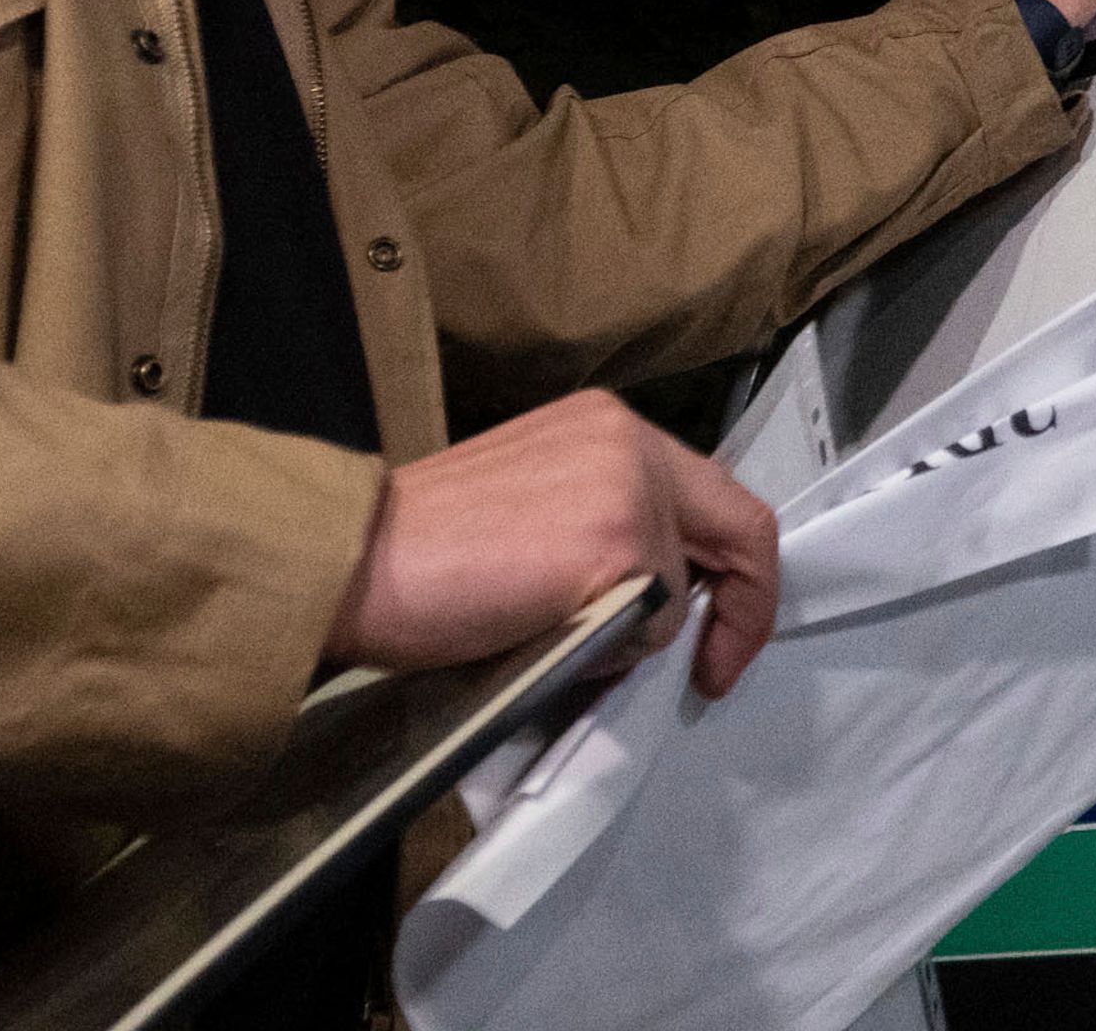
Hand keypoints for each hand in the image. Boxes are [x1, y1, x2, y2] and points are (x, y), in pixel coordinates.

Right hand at [322, 390, 781, 697]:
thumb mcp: (537, 502)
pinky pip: (654, 624)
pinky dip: (615, 654)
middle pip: (739, 530)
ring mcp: (629, 492)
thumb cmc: (423, 551)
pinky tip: (553, 644)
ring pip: (683, 590)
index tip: (714, 628)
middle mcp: (628, 441)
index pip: (715, 492)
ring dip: (642, 635)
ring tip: (567, 644)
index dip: (734, 570)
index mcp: (606, 426)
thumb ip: (606, 521)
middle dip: (739, 612)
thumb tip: (665, 597)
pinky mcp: (618, 547)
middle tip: (710, 670)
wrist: (355, 562)